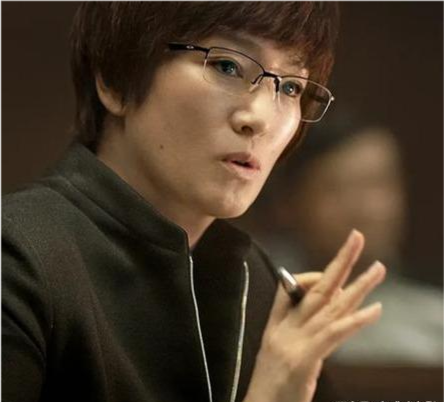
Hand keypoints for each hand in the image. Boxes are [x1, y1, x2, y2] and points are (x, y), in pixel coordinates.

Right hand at [244, 229, 385, 401]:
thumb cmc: (270, 387)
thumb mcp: (278, 354)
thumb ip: (297, 331)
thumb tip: (326, 316)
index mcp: (276, 325)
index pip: (293, 289)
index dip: (314, 277)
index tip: (337, 281)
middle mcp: (284, 328)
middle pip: (317, 288)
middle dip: (339, 261)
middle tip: (357, 237)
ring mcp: (293, 342)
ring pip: (330, 305)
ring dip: (358, 284)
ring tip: (378, 268)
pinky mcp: (304, 360)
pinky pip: (333, 334)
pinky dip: (355, 320)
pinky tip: (375, 309)